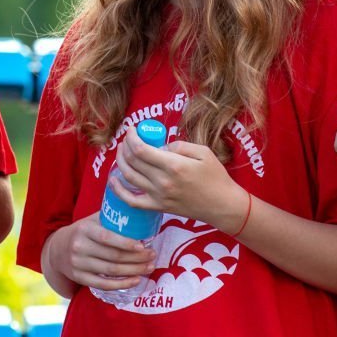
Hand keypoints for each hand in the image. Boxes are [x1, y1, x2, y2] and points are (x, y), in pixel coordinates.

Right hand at [44, 213, 156, 291]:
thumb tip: (137, 211)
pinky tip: (136, 280)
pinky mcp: (80, 278)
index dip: (126, 243)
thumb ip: (110, 217)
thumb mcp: (92, 221)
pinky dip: (122, 284)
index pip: (107, 237)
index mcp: (84, 230)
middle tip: (153, 256)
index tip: (143, 246)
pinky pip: (104, 284)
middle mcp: (79, 247)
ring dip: (134, 271)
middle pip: (113, 256)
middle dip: (137, 258)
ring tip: (149, 267)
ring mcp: (78, 264)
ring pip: (111, 271)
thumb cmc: (83, 232)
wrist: (57, 249)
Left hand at [111, 127, 247, 231]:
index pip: (140, 149)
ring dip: (120, 162)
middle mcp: (162, 181)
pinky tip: (113, 180)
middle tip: (128, 139)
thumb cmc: (216, 177)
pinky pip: (132, 201)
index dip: (131, 136)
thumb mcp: (203, 152)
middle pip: (132, 161)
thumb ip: (179, 145)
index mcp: (173, 165)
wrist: (222, 205)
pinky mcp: (158, 207)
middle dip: (125, 146)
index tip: (132, 129)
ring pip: (129, 177)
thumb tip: (161, 146)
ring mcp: (158, 196)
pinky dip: (118, 191)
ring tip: (121, 152)